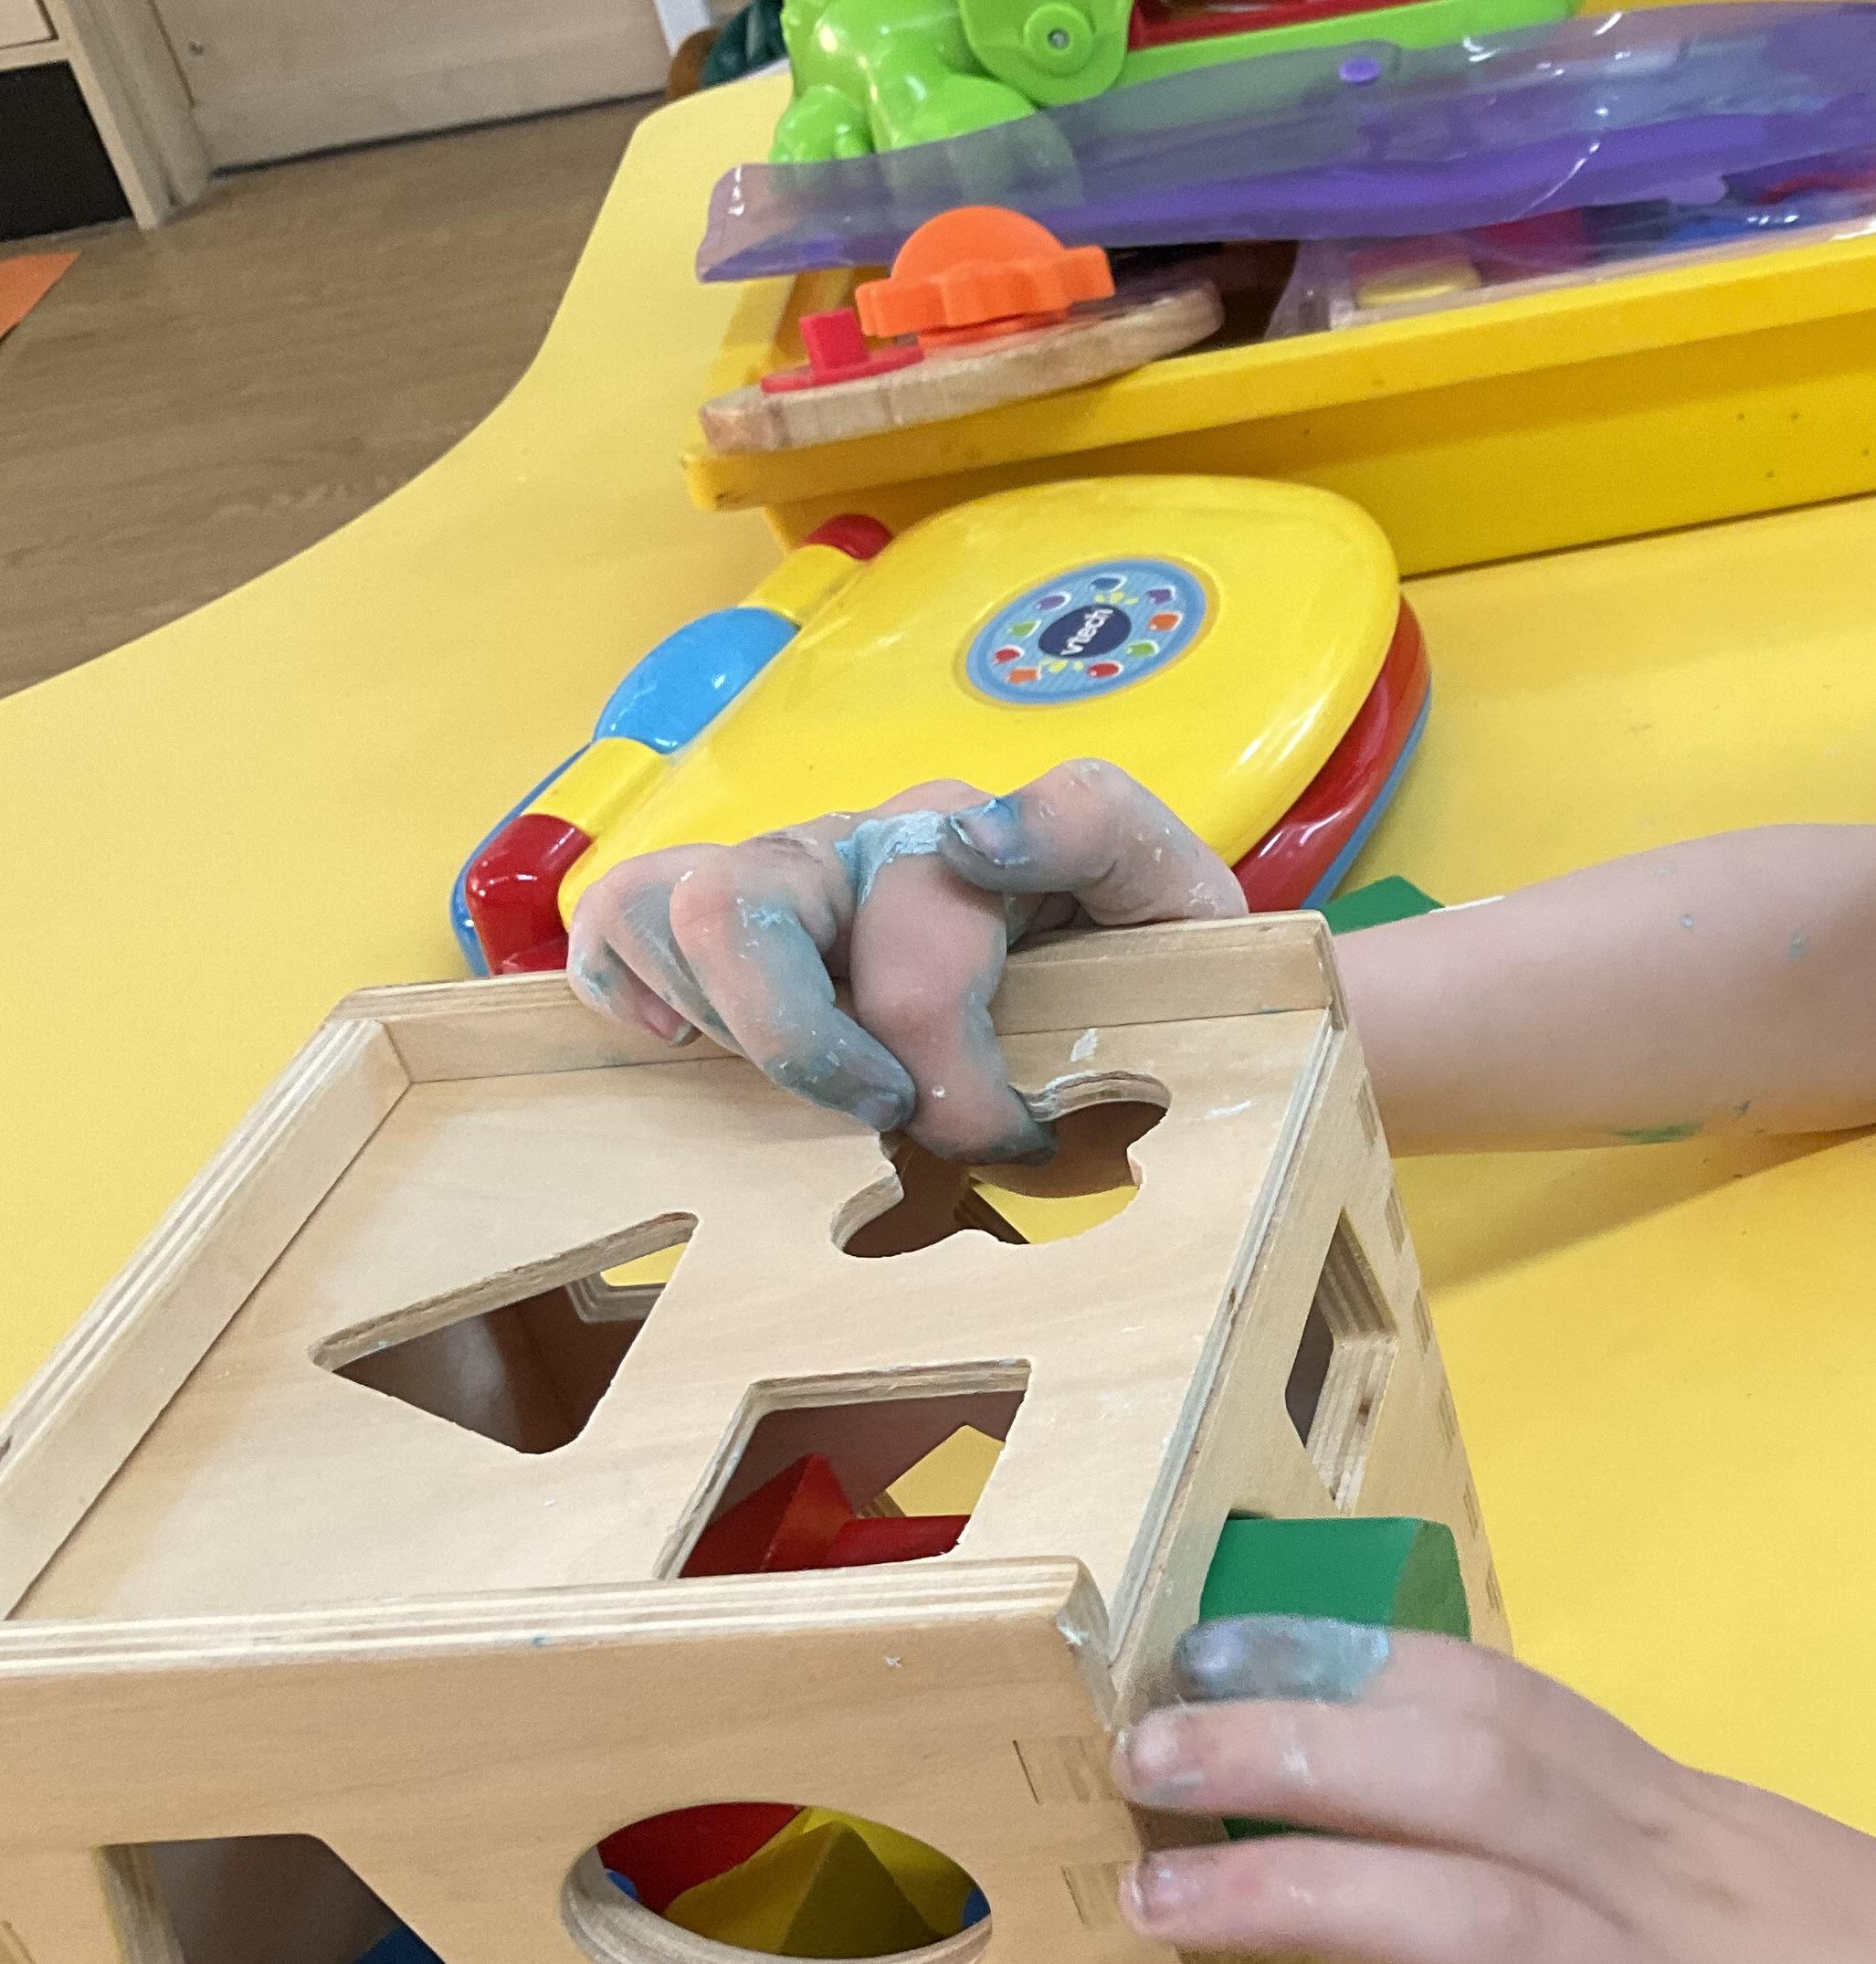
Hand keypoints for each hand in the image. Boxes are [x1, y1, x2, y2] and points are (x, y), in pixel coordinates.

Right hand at [562, 759, 1245, 1161]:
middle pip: (747, 907)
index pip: (926, 932)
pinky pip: (619, 923)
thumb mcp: (1169, 893)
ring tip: (819, 1082)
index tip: (1008, 1133)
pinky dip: (638, 992)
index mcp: (965, 835)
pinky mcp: (715, 911)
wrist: (1117, 973)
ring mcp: (783, 872)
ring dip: (736, 1023)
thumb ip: (1099, 830)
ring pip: (681, 911)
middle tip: (890, 1117)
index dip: (955, 1072)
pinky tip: (707, 1045)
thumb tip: (970, 835)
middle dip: (807, 1046)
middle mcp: (864, 840)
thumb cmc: (1133, 958)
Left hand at [1114, 1614, 1875, 1963]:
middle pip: (1463, 1769)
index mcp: (1678, 1816)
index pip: (1501, 1698)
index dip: (1351, 1663)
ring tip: (1152, 1906)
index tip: (1221, 1645)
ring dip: (1295, 1892)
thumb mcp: (1761, 1884)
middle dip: (1292, 1743)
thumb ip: (1621, 1868)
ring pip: (1469, 1908)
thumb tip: (1466, 1855)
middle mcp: (1665, 1881)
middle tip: (1141, 1747)